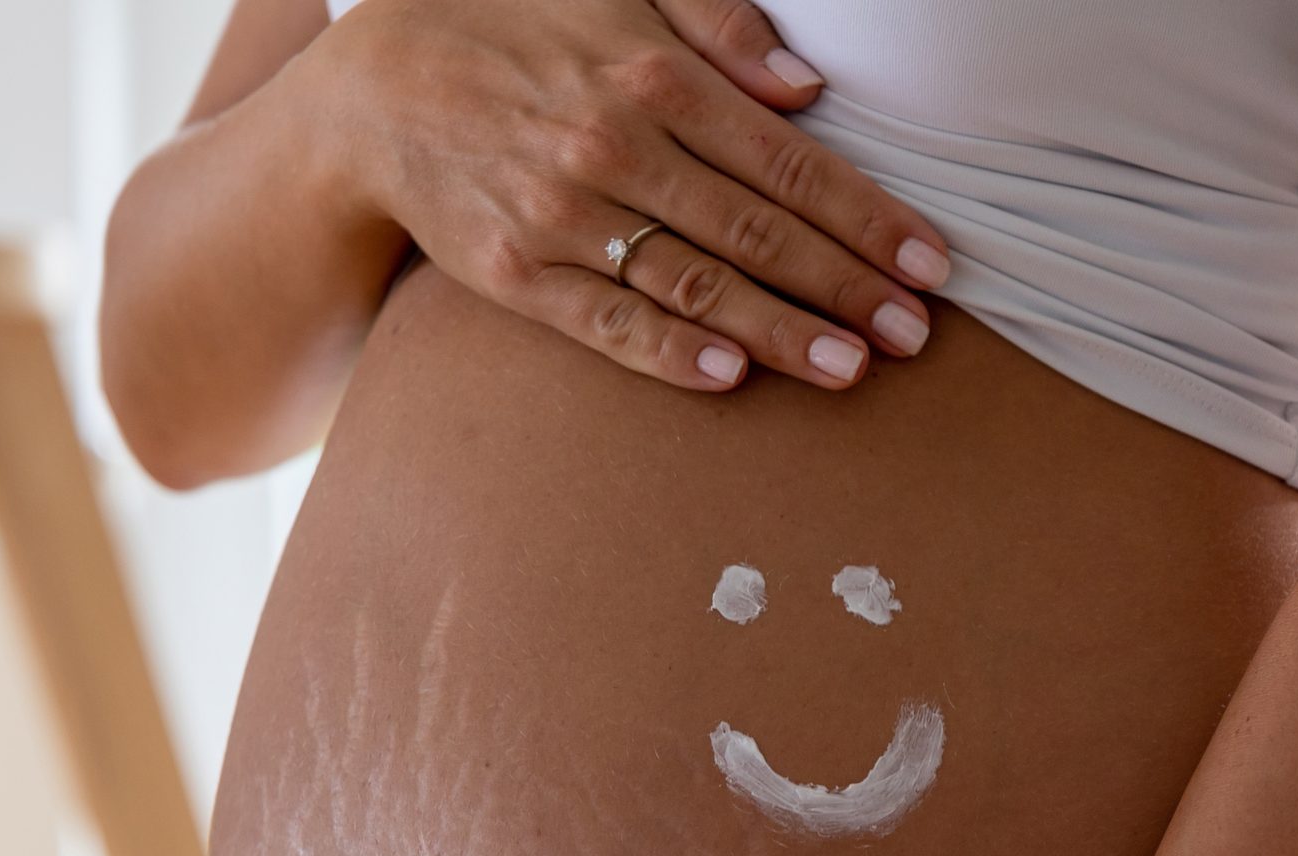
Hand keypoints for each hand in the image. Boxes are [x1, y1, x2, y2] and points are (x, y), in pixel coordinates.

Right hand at [309, 0, 950, 390]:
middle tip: (915, 334)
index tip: (929, 263)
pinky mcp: (516, 274)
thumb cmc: (510, 30)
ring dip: (778, 332)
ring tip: (850, 369)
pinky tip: (731, 378)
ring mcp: (562, 216)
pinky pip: (607, 322)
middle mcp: (613, 146)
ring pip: (694, 283)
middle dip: (845, 286)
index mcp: (651, 73)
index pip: (788, 161)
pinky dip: (669, 352)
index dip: (867, 217)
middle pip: (757, 229)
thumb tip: (806, 90)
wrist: (368, 92)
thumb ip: (717, 25)